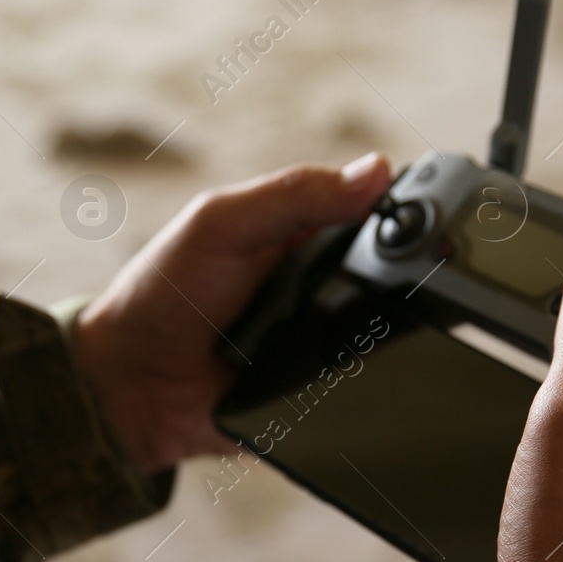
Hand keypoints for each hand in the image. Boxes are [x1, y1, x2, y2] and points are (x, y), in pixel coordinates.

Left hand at [71, 154, 391, 472]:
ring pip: (383, 333)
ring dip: (377, 332)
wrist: (130, 386)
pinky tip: (340, 372)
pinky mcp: (319, 389)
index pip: (372, 211)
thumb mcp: (221, 224)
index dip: (403, 210)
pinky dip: (358, 379)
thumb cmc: (164, 292)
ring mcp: (322, 338)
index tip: (432, 214)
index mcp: (300, 231)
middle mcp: (319, 282)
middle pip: (389, 276)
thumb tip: (375, 171)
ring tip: (340, 328)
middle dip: (398, 279)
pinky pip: (359, 383)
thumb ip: (292, 196)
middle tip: (389, 277)